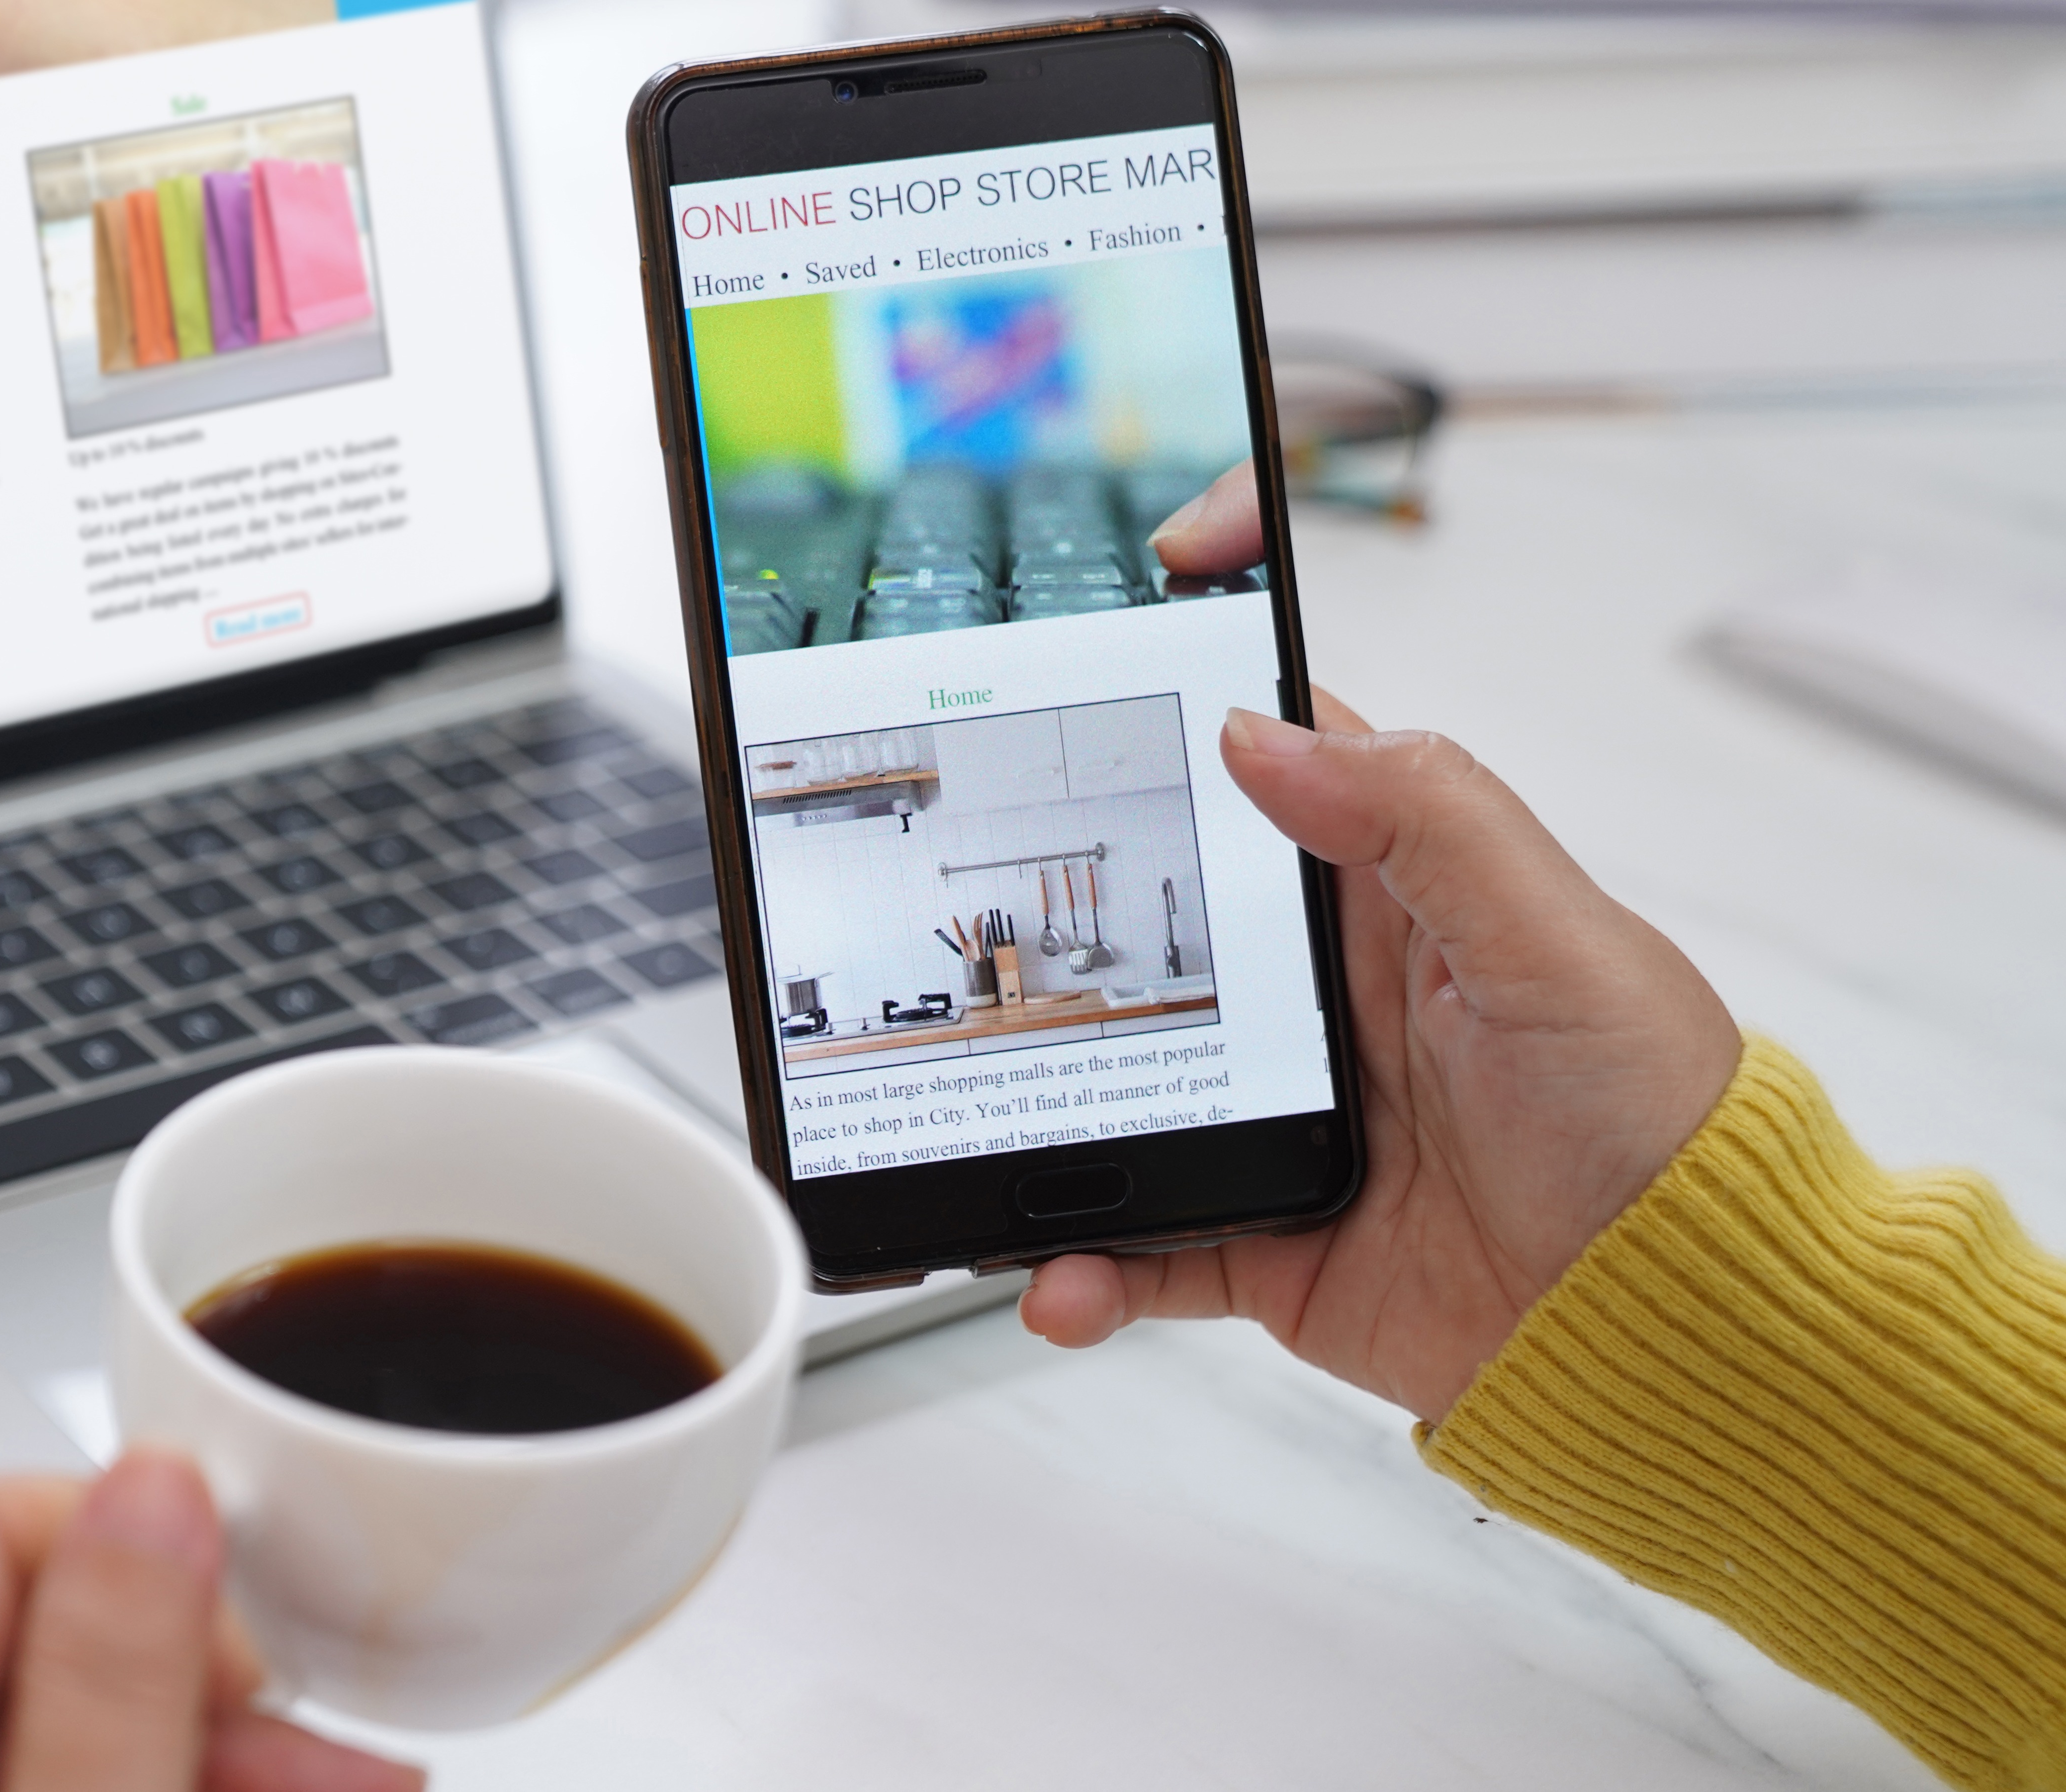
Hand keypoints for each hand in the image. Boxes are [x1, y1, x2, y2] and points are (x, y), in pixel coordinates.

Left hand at [0, 1449, 421, 1791]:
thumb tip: (153, 1487)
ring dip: (218, 1733)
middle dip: (207, 1661)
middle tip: (332, 1747)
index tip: (246, 1641)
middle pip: (35, 1619)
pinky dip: (177, 1776)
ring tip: (353, 1780)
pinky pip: (63, 1777)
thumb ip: (106, 1680)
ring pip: (71, 1715)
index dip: (133, 1550)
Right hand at [1023, 472, 1745, 1423]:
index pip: (1272, 745)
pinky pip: (1143, 1244)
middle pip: (1142, 917)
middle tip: (957, 898)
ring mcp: (1281, 1115)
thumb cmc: (1663, 1127)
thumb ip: (1424, 822)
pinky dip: (1085, 1265)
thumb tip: (1263, 732)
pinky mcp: (1264, 1236)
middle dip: (1044, 907)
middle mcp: (1318, 993)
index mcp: (1390, 893)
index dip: (1195, 666)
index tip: (1126, 587)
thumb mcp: (1560, 945)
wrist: (1681, 1330)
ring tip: (974, 1124)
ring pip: (1115, 1086)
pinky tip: (1061, 1276)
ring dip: (1042, 1110)